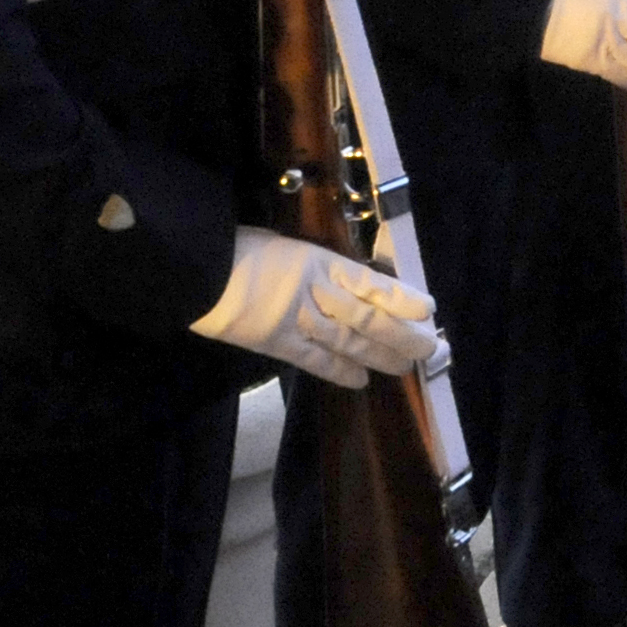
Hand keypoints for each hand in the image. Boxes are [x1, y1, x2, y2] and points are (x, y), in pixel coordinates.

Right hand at [189, 225, 435, 386]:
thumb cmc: (241, 247)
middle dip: (400, 334)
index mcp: (323, 262)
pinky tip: (361, 381)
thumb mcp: (290, 245)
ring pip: (348, 341)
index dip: (402, 298)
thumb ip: (318, 263)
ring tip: (405, 366)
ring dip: (379, 355)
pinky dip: (339, 371)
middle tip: (427, 348)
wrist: (198, 267)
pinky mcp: (276, 343)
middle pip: (367, 317)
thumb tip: (345, 278)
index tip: (428, 309)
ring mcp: (297, 319)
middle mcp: (318, 291)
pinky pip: (313, 360)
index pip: (373, 282)